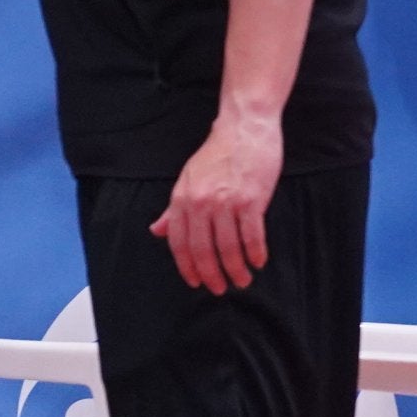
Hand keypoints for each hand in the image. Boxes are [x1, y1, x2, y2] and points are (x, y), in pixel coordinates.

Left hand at [153, 109, 282, 293]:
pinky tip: (258, 261)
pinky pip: (252, 236)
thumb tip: (158, 231)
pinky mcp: (251, 200)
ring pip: (229, 248)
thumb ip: (174, 209)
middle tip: (220, 288)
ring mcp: (226, 202)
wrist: (245, 127)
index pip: (180, 243)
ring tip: (242, 280)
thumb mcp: (188, 179)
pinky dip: (255, 253)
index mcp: (182, 199)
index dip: (187, 266)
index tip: (197, 282)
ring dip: (236, 269)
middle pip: (203, 250)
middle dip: (212, 274)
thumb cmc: (219, 152)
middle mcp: (201, 203)